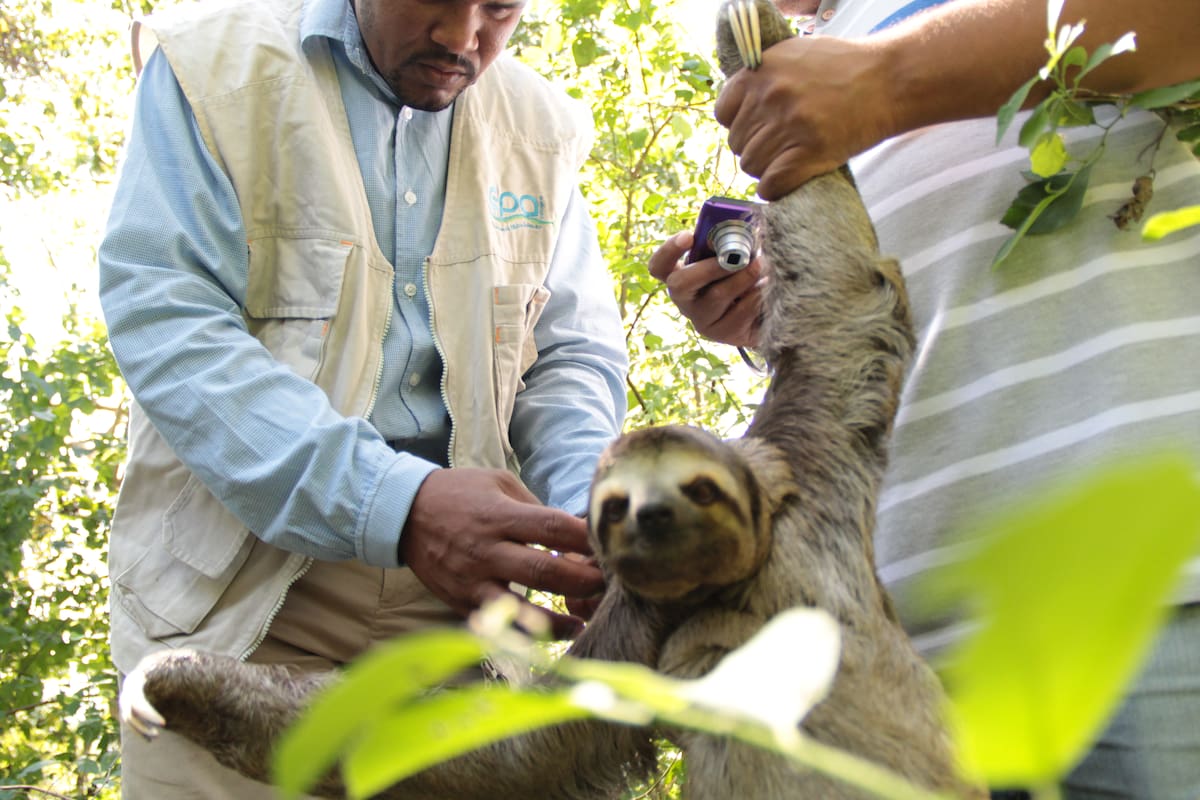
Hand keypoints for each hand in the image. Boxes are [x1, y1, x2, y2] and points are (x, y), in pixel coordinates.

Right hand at [401, 468, 604, 637]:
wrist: (405, 515)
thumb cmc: (460, 494)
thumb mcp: (499, 484)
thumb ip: (536, 509)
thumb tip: (578, 530)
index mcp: (499, 516)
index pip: (553, 529)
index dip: (587, 539)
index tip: (610, 546)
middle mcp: (487, 551)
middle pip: (545, 571)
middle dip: (584, 580)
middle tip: (610, 583)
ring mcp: (473, 581)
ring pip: (523, 607)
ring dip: (561, 618)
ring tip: (588, 618)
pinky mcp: (463, 603)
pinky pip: (501, 625)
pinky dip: (531, 633)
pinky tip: (558, 632)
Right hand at [648, 231, 763, 347]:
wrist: (764, 313)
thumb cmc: (741, 275)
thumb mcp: (729, 257)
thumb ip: (726, 243)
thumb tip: (741, 228)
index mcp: (680, 275)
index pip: (659, 266)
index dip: (669, 251)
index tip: (688, 236)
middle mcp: (684, 300)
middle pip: (680, 284)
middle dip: (710, 266)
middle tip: (737, 255)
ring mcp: (702, 320)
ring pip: (717, 295)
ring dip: (743, 276)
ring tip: (762, 264)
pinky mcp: (724, 334)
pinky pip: (741, 311)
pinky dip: (757, 294)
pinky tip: (768, 285)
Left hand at [714, 35, 893, 199]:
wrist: (889, 80)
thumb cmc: (846, 67)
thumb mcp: (795, 55)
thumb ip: (763, 77)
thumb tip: (738, 108)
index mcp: (761, 72)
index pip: (724, 114)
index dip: (739, 124)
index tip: (756, 128)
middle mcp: (770, 97)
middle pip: (738, 143)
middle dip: (755, 148)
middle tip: (780, 146)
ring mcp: (789, 125)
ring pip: (752, 166)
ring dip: (766, 169)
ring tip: (788, 160)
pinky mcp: (809, 152)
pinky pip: (771, 185)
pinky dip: (774, 189)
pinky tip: (787, 181)